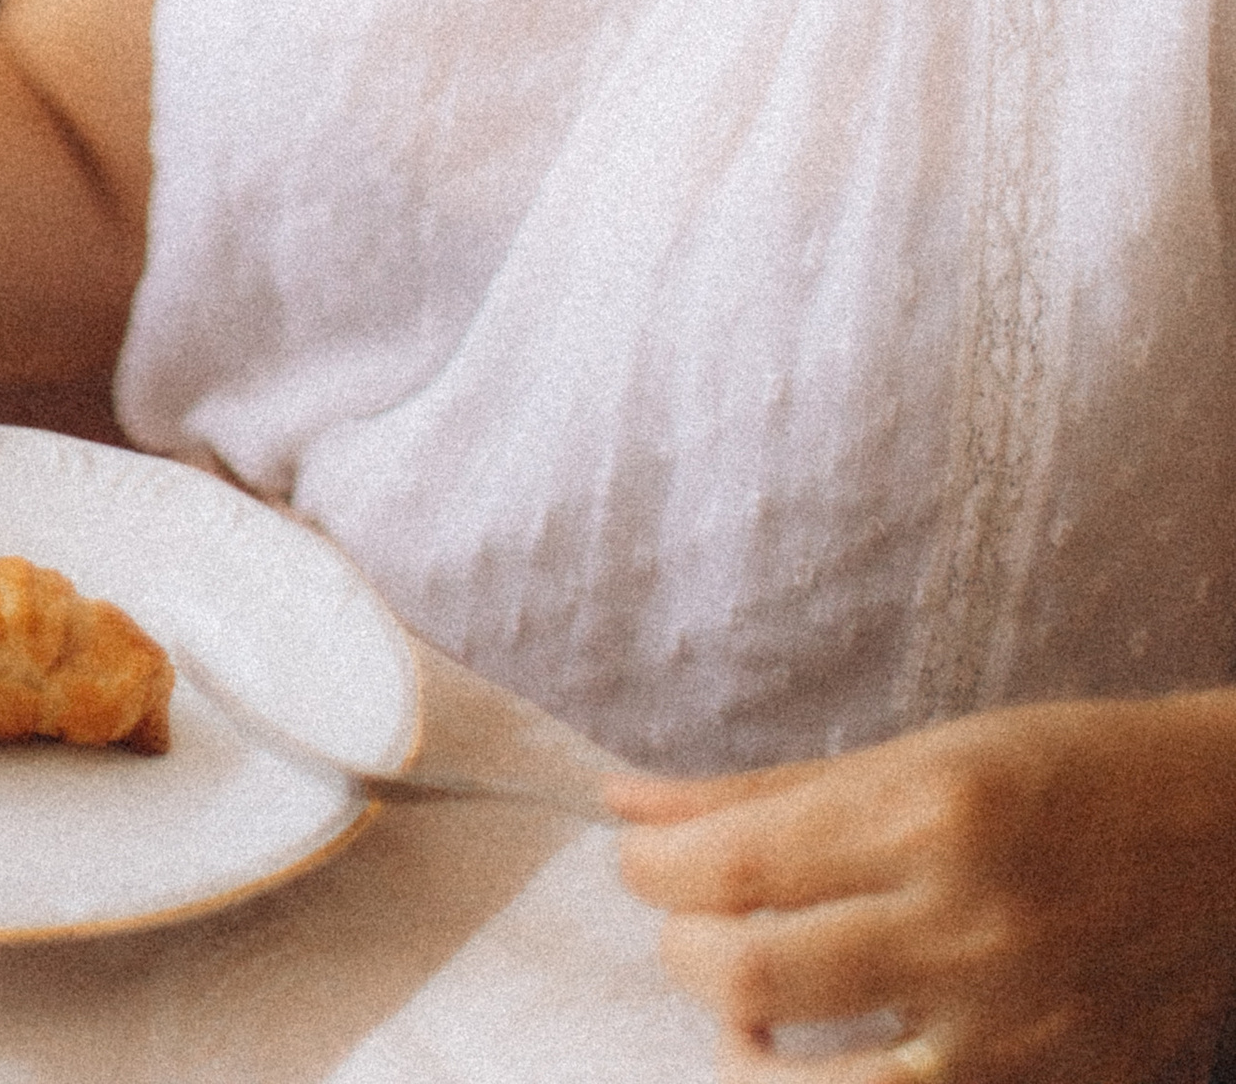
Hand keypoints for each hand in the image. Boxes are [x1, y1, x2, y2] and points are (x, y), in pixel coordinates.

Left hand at [611, 692, 1235, 1081]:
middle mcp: (968, 926)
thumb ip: (763, 791)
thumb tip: (628, 803)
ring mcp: (1013, 1034)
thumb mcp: (917, 751)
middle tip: (688, 929)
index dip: (652, 873)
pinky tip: (828, 1061)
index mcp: (930, 814)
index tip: (638, 863)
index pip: (733, 867)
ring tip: (746, 1012)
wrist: (1223, 834)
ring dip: (747, 1054)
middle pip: (751, 974)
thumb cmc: (1064, 772)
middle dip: (684, 954)